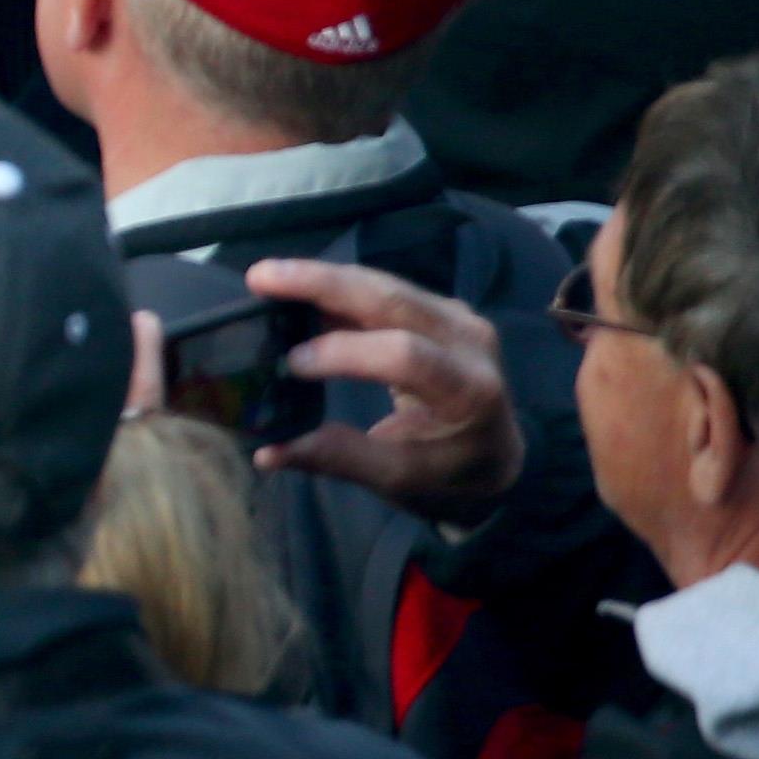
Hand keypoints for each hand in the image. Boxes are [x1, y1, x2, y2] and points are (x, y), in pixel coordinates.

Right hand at [247, 258, 522, 524]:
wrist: (497, 458)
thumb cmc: (450, 474)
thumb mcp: (399, 479)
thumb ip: (339, 459)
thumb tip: (267, 452)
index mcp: (468, 390)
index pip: (405, 355)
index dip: (344, 352)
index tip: (291, 364)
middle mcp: (470, 341)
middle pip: (393, 299)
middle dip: (323, 284)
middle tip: (261, 278)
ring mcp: (458, 318)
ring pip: (385, 285)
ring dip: (325, 278)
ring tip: (269, 278)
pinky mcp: (440, 309)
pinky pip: (386, 289)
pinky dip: (339, 288)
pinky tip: (298, 289)